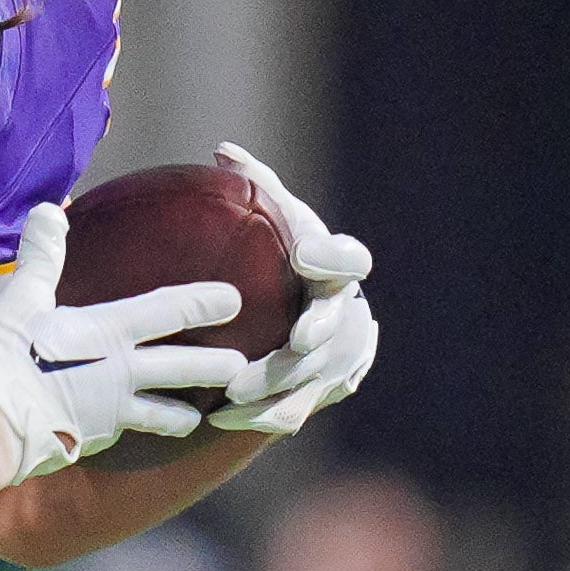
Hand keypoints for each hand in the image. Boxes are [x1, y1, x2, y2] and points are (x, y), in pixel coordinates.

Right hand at [0, 203, 249, 505]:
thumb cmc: (3, 360)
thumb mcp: (20, 300)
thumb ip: (42, 257)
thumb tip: (50, 209)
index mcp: (110, 332)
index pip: (171, 312)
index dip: (205, 303)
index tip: (234, 300)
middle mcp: (122, 373)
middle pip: (185, 369)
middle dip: (218, 367)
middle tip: (244, 367)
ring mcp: (113, 411)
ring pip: (166, 413)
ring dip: (187, 413)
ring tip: (200, 416)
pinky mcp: (95, 439)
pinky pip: (129, 432)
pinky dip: (142, 430)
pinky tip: (142, 430)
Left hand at [208, 142, 379, 434]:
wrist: (309, 309)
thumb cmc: (287, 253)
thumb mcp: (279, 217)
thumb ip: (256, 187)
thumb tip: (223, 151)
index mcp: (334, 268)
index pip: (348, 258)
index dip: (331, 258)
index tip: (304, 254)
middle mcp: (340, 313)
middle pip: (332, 327)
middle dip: (314, 336)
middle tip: (290, 343)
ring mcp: (331, 356)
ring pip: (311, 377)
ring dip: (276, 387)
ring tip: (231, 394)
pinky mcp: (313, 392)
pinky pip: (292, 411)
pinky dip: (260, 418)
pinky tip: (221, 420)